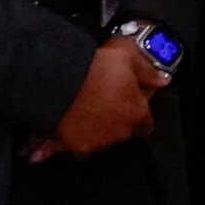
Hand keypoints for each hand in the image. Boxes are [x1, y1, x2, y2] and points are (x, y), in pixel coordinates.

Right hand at [49, 39, 161, 157]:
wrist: (59, 79)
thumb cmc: (93, 68)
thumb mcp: (128, 56)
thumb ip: (148, 71)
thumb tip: (161, 78)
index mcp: (135, 111)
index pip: (146, 122)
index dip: (139, 112)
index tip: (131, 106)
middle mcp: (118, 131)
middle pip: (121, 130)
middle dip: (114, 118)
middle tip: (101, 101)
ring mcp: (95, 140)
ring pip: (96, 138)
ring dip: (90, 129)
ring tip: (78, 113)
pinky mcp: (72, 145)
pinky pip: (65, 148)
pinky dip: (57, 146)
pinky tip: (42, 147)